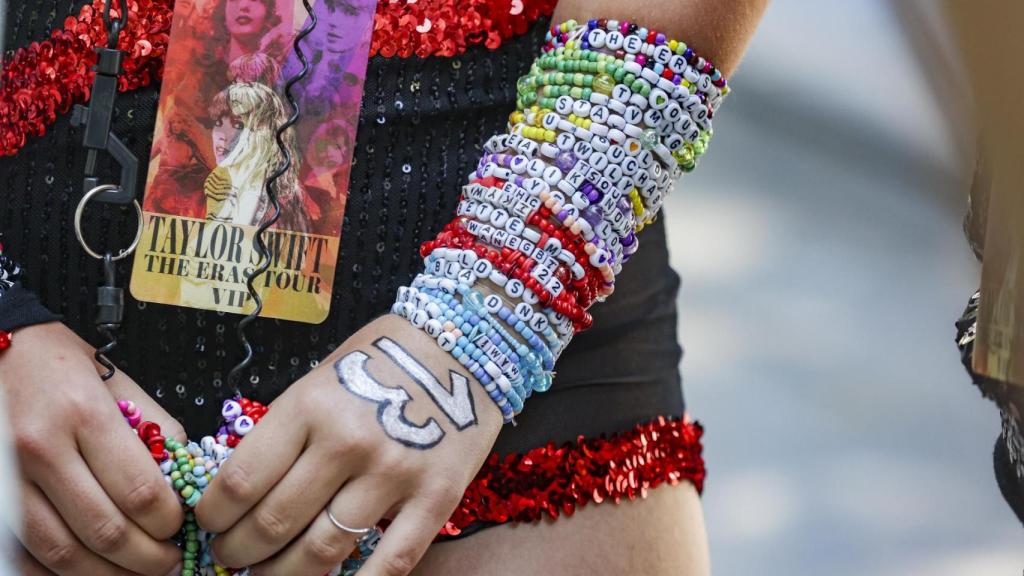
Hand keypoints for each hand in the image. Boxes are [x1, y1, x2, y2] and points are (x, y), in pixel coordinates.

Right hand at [0, 322, 185, 575]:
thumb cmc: (61, 368)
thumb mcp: (120, 384)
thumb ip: (158, 431)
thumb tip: (188, 480)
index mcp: (84, 414)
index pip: (140, 491)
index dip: (169, 521)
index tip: (182, 525)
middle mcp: (41, 449)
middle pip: (105, 530)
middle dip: (148, 558)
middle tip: (171, 561)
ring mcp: (7, 479)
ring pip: (62, 553)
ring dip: (109, 575)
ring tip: (139, 572)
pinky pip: (24, 557)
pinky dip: (60, 575)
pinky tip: (91, 571)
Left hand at [196, 315, 502, 574]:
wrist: (464, 345)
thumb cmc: (383, 360)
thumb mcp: (320, 378)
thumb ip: (287, 433)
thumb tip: (243, 495)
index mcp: (310, 406)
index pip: (240, 481)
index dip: (213, 516)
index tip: (211, 525)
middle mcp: (348, 442)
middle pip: (274, 523)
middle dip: (240, 553)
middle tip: (233, 558)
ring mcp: (394, 473)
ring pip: (322, 552)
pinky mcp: (436, 498)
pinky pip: (390, 562)